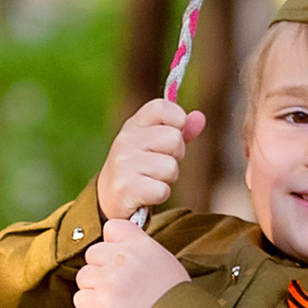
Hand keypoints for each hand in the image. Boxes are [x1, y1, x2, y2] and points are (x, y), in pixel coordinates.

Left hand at [74, 217, 187, 307]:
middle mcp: (121, 256)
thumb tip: (119, 250)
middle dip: (100, 269)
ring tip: (113, 302)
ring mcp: (109, 279)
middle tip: (117, 286)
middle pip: (92, 254)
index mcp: (139, 243)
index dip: (112, 244)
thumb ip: (138, 250)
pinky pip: (80, 299)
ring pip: (84, 277)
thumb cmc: (175, 294)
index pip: (111, 228)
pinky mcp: (100, 302)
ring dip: (94, 289)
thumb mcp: (162, 259)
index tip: (118, 258)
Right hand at [98, 95, 204, 221]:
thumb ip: (178, 130)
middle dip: (176, 155)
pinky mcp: (125, 189)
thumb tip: (200, 117)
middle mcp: (125, 140)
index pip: (161, 107)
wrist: (107, 200)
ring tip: (152, 180)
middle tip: (160, 165)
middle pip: (174, 138)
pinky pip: (162, 190)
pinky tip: (147, 194)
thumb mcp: (154, 144)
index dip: (178, 119)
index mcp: (133, 125)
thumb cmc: (138, 168)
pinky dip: (160, 195)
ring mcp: (123, 164)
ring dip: (168, 178)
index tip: (175, 134)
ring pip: (170, 167)